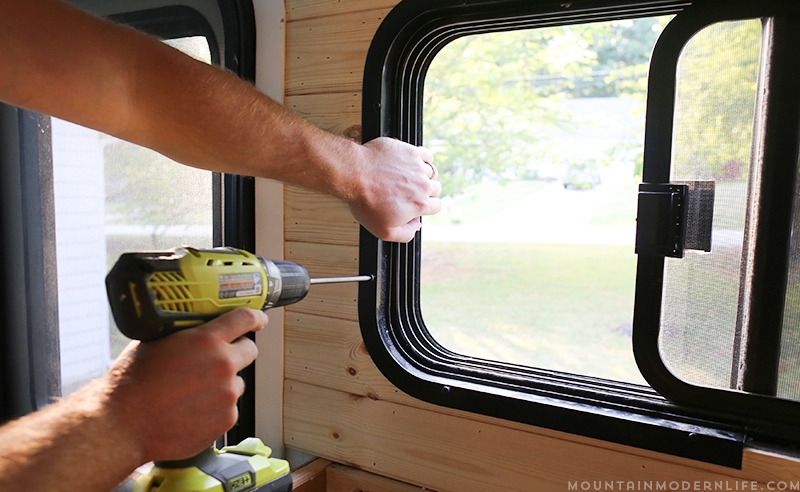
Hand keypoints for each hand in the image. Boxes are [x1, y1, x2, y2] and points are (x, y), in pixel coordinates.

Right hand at [103, 308, 265, 461]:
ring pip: (237, 382)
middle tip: (217, 361)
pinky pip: (229, 408)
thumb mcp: (155, 341)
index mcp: (207, 340)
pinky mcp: (226, 419)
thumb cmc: (132, 384)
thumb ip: (184, 334)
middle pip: (250, 351)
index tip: (259, 320)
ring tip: (192, 393)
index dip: (255, 318)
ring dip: (223, 384)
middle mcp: (223, 365)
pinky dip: (215, 409)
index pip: (245, 319)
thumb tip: (193, 330)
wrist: (123, 423)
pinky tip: (191, 410)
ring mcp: (227, 394)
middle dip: (237, 353)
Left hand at [348, 137, 441, 242]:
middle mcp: (423, 185)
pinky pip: (426, 155)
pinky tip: (412, 163)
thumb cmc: (366, 202)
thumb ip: (406, 234)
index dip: (427, 207)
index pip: (436, 206)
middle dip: (425, 192)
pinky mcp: (410, 151)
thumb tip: (417, 226)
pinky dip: (422, 159)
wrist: (354, 175)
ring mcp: (417, 167)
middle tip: (409, 191)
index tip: (417, 204)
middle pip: (435, 189)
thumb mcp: (384, 231)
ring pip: (430, 172)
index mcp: (420, 205)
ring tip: (407, 177)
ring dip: (422, 175)